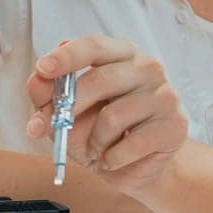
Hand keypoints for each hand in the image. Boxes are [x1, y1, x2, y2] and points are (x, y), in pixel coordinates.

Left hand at [25, 35, 188, 191]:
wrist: (137, 166)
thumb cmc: (102, 133)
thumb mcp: (67, 114)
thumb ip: (49, 96)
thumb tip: (37, 81)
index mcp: (121, 56)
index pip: (94, 46)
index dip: (67, 56)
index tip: (43, 67)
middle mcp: (148, 68)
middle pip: (99, 81)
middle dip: (70, 110)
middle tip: (59, 129)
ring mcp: (166, 95)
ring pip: (112, 118)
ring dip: (93, 142)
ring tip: (96, 149)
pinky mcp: (175, 124)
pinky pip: (129, 145)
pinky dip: (111, 159)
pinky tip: (114, 158)